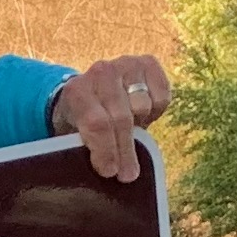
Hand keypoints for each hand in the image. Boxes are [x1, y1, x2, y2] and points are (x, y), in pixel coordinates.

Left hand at [50, 54, 172, 182]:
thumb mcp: (74, 135)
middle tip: (127, 174)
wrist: (94, 92)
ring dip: (139, 127)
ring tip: (129, 134)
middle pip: (121, 118)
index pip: (96, 123)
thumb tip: (109, 173)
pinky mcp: (148, 62)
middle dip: (125, 151)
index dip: (106, 151)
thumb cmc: (83, 122)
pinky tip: (142, 115)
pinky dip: (156, 112)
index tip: (110, 172)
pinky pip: (162, 97)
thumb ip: (85, 150)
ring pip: (143, 107)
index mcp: (76, 90)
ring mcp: (125, 63)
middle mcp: (101, 71)